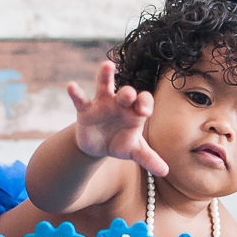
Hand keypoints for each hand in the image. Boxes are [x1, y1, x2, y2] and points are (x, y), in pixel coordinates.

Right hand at [67, 60, 168, 176]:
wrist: (98, 146)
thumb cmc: (121, 143)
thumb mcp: (134, 151)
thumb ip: (149, 158)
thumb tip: (166, 171)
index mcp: (135, 111)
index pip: (144, 101)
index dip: (145, 103)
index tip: (144, 111)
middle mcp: (120, 104)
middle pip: (126, 93)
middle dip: (128, 93)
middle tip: (129, 95)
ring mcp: (102, 104)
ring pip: (105, 86)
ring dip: (106, 75)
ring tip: (107, 65)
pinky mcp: (85, 109)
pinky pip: (81, 99)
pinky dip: (75, 92)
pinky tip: (71, 86)